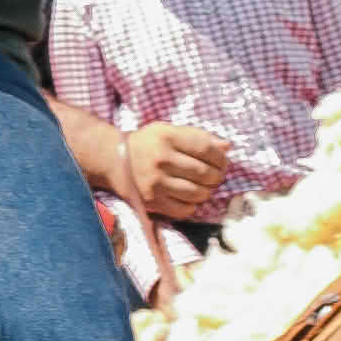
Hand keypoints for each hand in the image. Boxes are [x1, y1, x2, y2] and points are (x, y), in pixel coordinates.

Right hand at [118, 115, 239, 222]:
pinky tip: (190, 198)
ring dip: (207, 192)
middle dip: (216, 176)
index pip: (205, 148)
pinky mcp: (151, 200)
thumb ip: (197, 136)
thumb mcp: (168, 131)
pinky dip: (192, 205)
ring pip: (196, 193)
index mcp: (167, 137)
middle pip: (203, 172)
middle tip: (216, 176)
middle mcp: (161, 159)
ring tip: (205, 188)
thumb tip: (227, 147)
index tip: (223, 162)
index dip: (220, 158)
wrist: (113, 159)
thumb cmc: (147, 143)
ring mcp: (155, 182)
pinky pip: (183, 209)